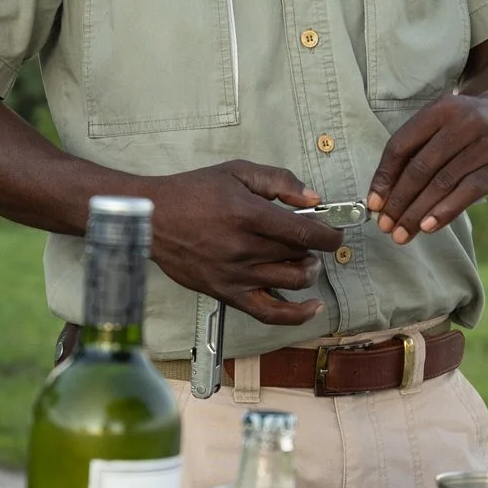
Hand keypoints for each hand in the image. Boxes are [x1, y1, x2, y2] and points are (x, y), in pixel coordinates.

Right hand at [150, 162, 343, 325]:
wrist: (153, 218)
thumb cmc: (193, 192)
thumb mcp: (236, 172)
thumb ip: (278, 180)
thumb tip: (313, 197)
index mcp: (250, 215)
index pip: (306, 232)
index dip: (329, 234)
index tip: (334, 232)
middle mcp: (245, 248)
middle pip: (301, 256)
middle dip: (317, 249)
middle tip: (312, 241)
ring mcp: (237, 275)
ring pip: (292, 282)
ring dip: (309, 272)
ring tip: (304, 262)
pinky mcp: (227, 294)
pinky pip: (270, 313)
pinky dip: (297, 315)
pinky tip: (313, 308)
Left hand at [367, 92, 487, 243]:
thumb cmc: (467, 126)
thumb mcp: (441, 124)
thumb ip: (415, 151)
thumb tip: (384, 197)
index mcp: (440, 109)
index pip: (401, 145)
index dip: (384, 177)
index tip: (374, 204)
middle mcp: (464, 122)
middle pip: (421, 167)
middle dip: (399, 201)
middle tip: (385, 226)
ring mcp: (487, 143)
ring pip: (443, 182)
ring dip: (418, 212)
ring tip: (401, 233)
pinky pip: (469, 192)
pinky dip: (446, 211)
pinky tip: (428, 226)